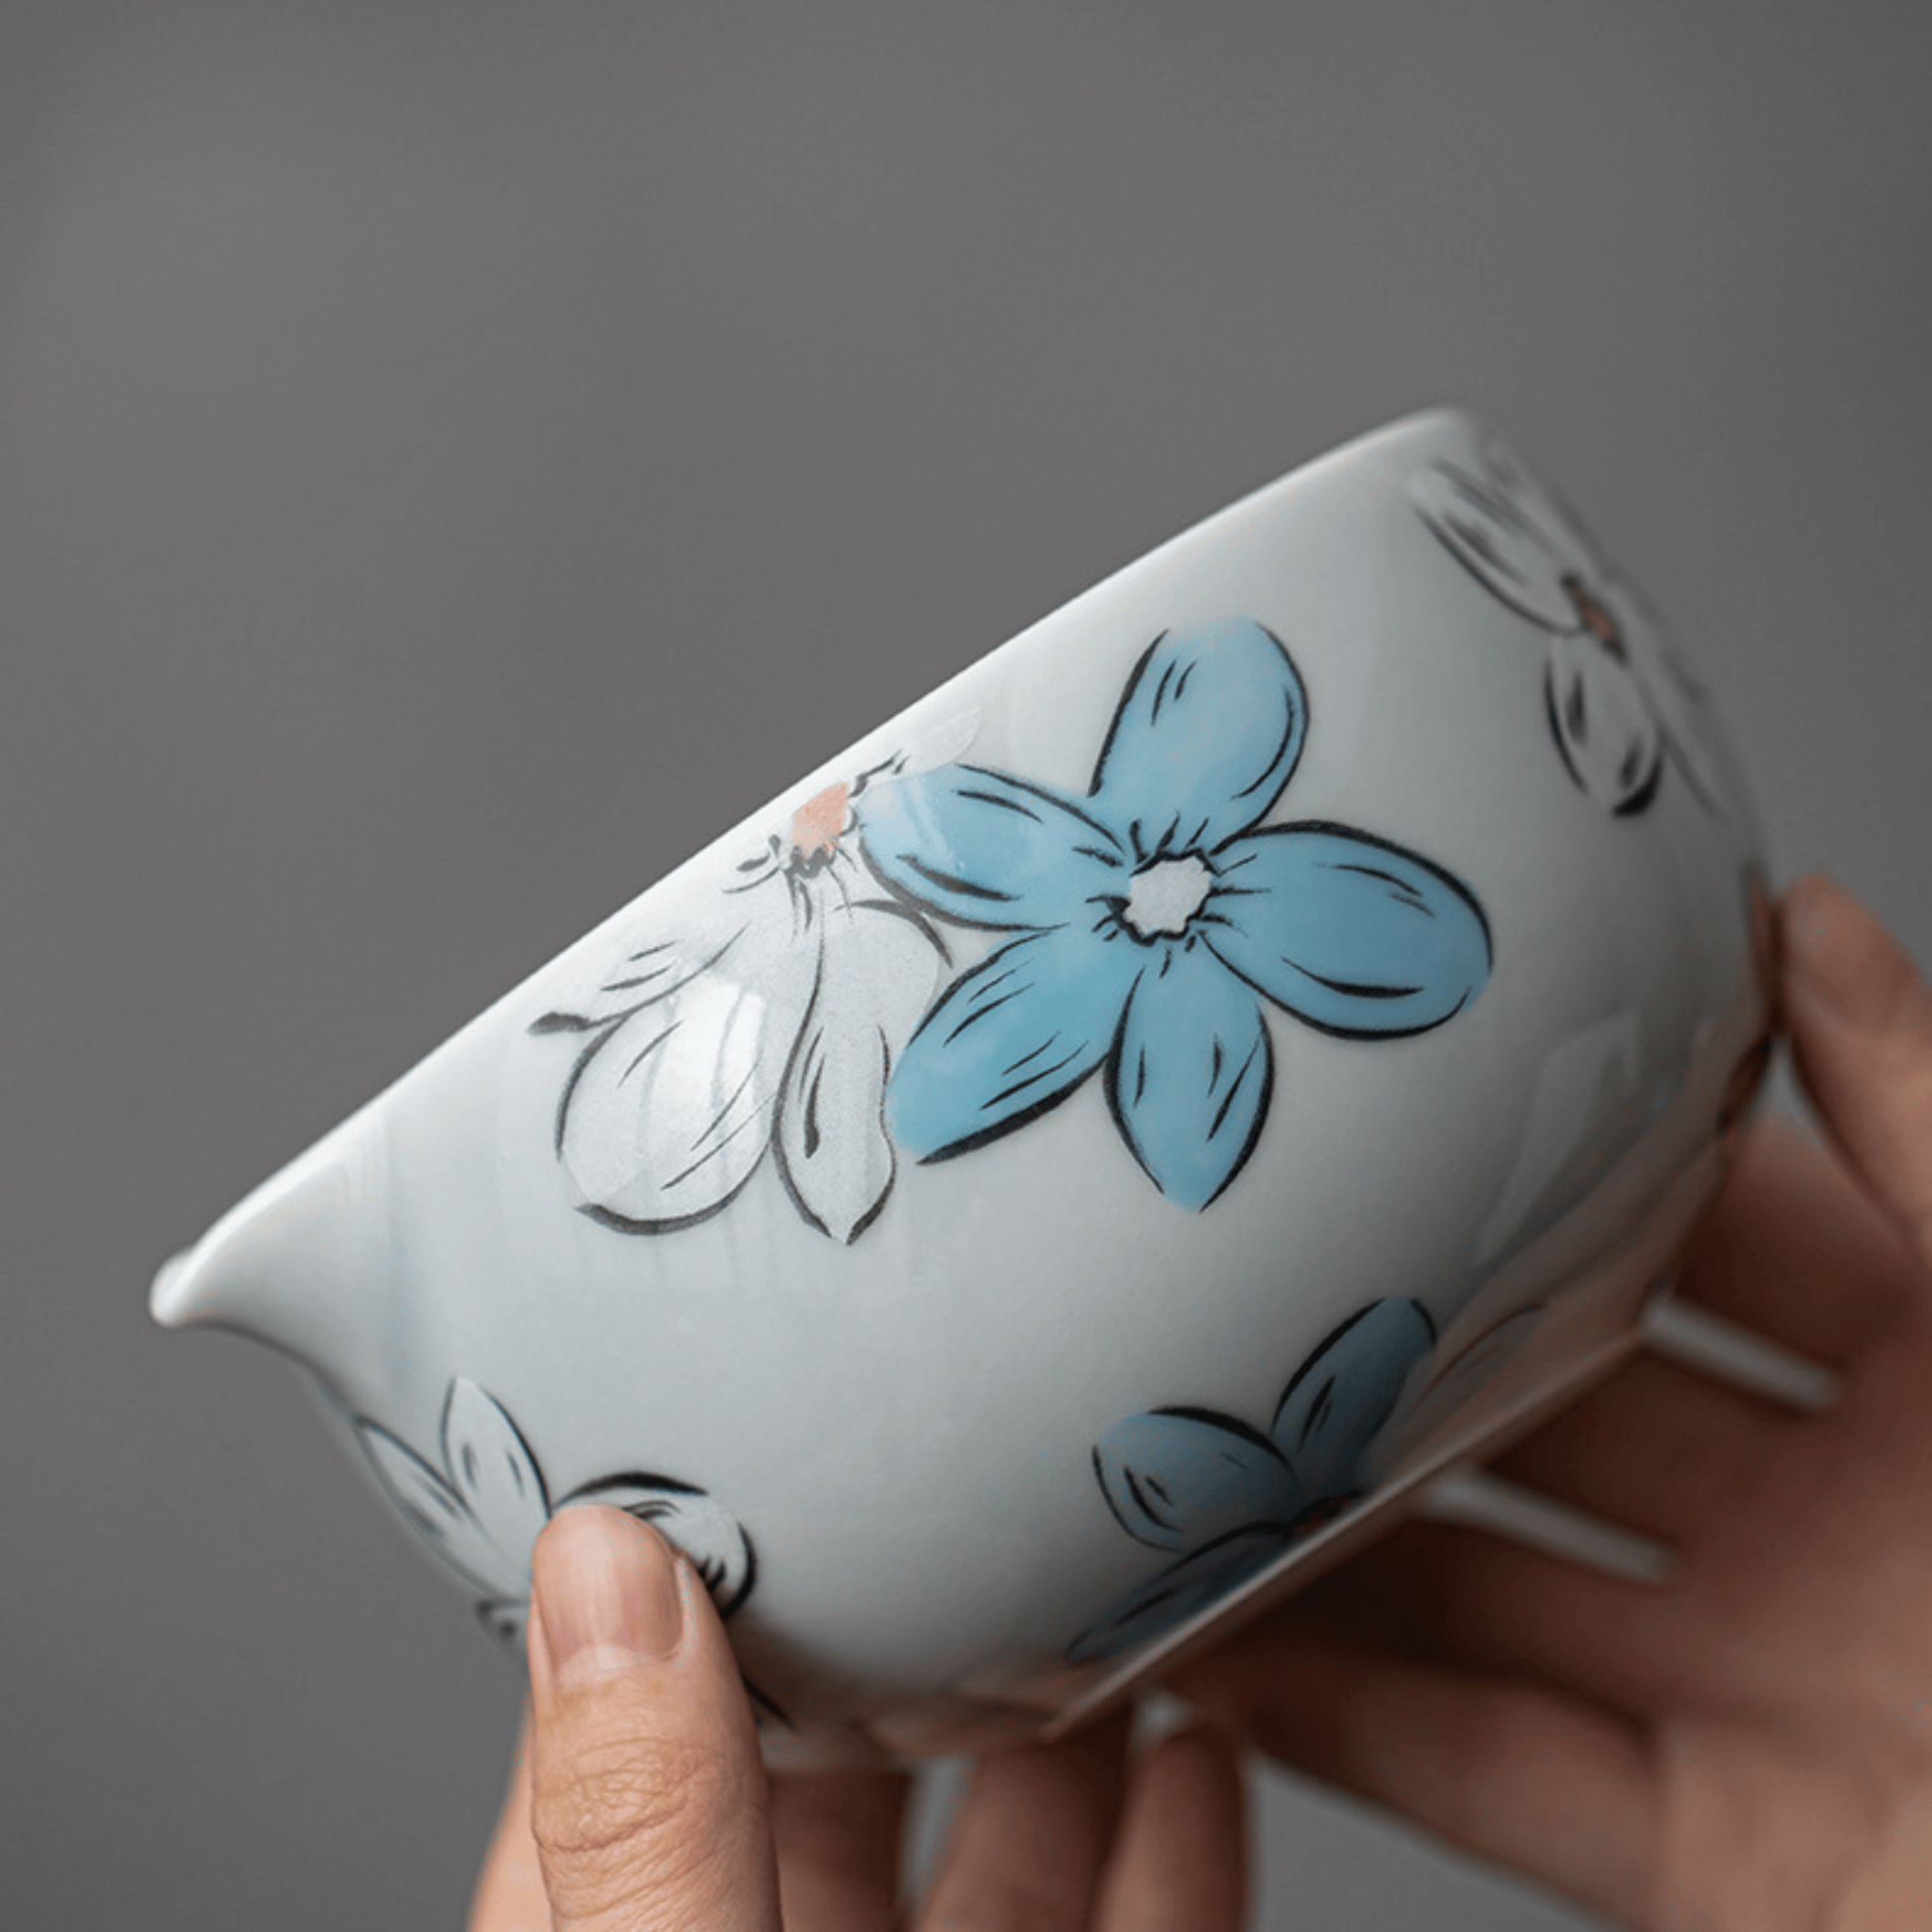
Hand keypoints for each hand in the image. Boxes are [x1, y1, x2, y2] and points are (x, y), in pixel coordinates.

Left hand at [467, 1504, 1246, 1930]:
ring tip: (1100, 1573)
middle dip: (900, 1622)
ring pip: (1002, 1854)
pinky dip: (1177, 1845)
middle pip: (839, 1769)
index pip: (625, 1729)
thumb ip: (647, 1825)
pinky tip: (1205, 1749)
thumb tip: (602, 1565)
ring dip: (1056, 1719)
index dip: (673, 1578)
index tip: (736, 1430)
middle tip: (960, 1464)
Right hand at [1175, 874, 1931, 1929]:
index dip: (1555, 1174)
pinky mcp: (1721, 1870)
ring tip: (1171, 1462)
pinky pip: (1497, 1779)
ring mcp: (1763, 1705)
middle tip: (1232, 1285)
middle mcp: (1829, 1540)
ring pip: (1487, 1602)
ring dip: (1331, 1551)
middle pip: (1552, 1420)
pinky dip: (1348, 1728)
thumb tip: (1800, 917)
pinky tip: (1218, 1654)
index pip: (1697, 1236)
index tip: (1399, 1111)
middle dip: (1398, 1360)